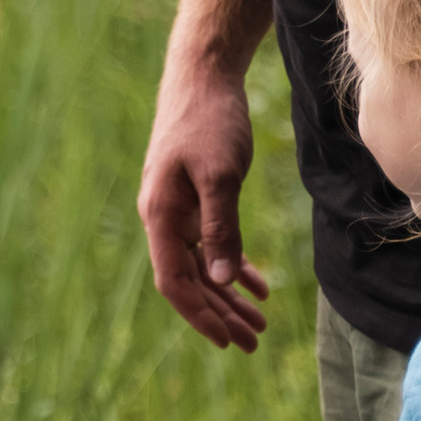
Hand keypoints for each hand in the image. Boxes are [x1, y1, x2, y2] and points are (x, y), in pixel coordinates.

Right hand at [138, 41, 271, 349]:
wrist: (202, 77)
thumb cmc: (209, 121)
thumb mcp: (220, 175)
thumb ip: (221, 228)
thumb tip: (223, 280)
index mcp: (161, 215)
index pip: (175, 281)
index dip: (201, 315)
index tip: (228, 341)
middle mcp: (163, 217)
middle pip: (189, 280)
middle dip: (219, 314)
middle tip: (252, 343)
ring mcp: (177, 208)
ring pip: (201, 265)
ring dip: (228, 295)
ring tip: (259, 323)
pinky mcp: (193, 197)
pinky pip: (210, 243)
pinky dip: (232, 265)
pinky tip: (257, 284)